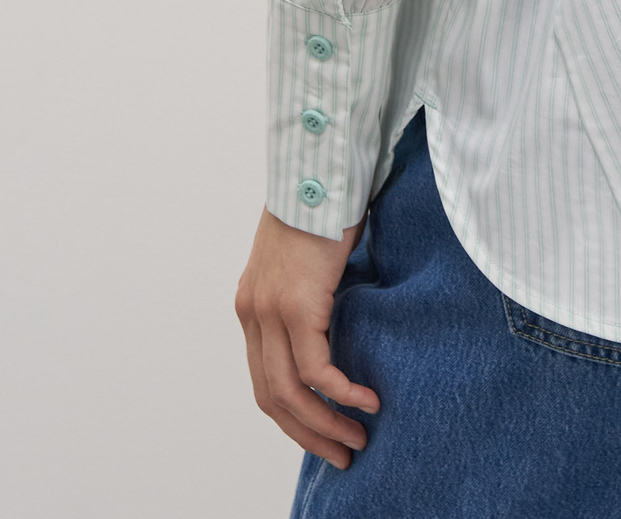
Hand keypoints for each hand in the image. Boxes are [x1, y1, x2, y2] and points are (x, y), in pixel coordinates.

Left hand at [235, 206, 379, 469]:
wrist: (319, 167)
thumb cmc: (324, 204)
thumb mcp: (306, 259)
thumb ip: (310, 293)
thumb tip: (337, 322)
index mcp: (252, 306)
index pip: (264, 380)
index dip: (293, 415)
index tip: (323, 433)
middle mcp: (253, 313)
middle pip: (272, 398)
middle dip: (308, 433)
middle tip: (342, 454)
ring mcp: (270, 311)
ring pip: (292, 392)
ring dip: (326, 423)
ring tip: (358, 439)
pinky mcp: (296, 306)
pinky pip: (316, 369)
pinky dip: (342, 393)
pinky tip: (368, 401)